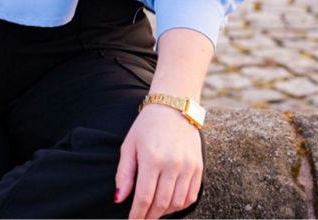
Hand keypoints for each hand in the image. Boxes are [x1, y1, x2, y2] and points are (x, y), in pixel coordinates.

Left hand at [115, 102, 202, 218]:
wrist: (173, 107)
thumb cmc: (146, 127)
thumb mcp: (129, 145)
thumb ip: (124, 174)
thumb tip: (119, 199)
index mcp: (151, 158)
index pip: (144, 197)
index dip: (137, 214)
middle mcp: (172, 164)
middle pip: (161, 203)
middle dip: (149, 216)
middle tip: (141, 219)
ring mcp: (188, 166)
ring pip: (177, 202)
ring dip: (164, 212)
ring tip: (153, 212)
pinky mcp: (199, 167)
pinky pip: (191, 195)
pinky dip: (180, 205)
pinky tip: (169, 204)